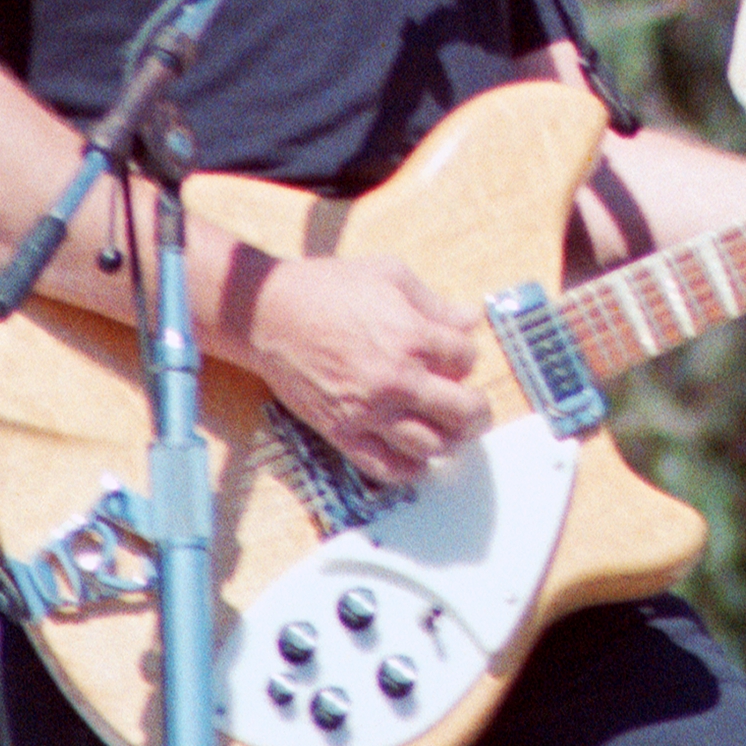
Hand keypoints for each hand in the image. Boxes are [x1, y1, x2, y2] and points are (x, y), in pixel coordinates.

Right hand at [238, 254, 487, 486]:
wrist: (268, 314)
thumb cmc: (328, 289)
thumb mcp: (390, 275)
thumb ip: (435, 302)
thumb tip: (470, 319)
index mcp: (413, 337)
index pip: (467, 359)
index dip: (465, 357)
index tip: (454, 357)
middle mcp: (397, 379)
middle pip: (463, 410)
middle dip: (477, 411)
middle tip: (475, 411)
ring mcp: (369, 410)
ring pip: (430, 444)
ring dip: (448, 441)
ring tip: (448, 433)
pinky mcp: (341, 431)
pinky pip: (384, 466)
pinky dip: (408, 470)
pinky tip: (416, 459)